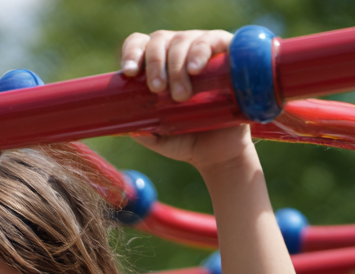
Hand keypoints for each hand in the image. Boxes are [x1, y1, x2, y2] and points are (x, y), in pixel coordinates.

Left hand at [120, 29, 253, 171]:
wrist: (220, 153)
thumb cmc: (186, 138)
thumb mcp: (158, 137)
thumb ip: (141, 130)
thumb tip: (127, 124)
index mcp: (157, 64)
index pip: (139, 44)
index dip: (132, 52)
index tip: (130, 73)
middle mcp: (178, 50)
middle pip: (159, 40)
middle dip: (154, 63)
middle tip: (157, 89)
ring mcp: (202, 49)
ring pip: (183, 40)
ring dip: (177, 65)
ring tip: (181, 95)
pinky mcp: (227, 53)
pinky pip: (213, 40)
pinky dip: (201, 51)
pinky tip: (195, 69)